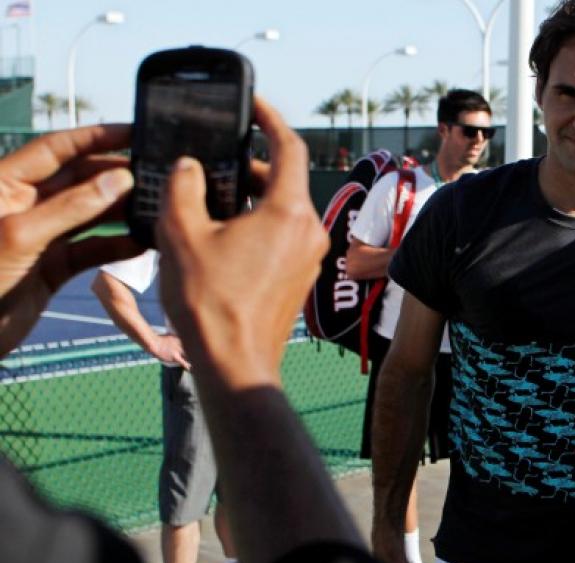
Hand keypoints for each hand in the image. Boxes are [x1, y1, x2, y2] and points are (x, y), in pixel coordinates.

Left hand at [0, 125, 140, 354]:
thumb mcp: (20, 236)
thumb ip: (72, 207)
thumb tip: (119, 180)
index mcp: (4, 184)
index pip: (55, 149)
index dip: (94, 137)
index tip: (133, 131)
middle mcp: (24, 205)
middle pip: (78, 178)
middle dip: (114, 174)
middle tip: (155, 174)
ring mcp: (40, 236)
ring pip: (89, 214)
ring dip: (121, 210)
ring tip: (155, 206)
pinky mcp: (52, 266)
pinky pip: (92, 249)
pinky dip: (117, 246)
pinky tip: (143, 242)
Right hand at [156, 98, 327, 389]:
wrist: (235, 363)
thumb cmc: (211, 303)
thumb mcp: (182, 235)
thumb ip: (183, 188)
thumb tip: (189, 167)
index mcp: (288, 212)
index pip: (290, 147)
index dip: (271, 120)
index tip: (254, 105)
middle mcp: (309, 230)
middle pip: (285, 180)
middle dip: (251, 167)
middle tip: (216, 163)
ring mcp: (310, 257)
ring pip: (284, 209)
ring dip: (252, 198)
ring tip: (212, 201)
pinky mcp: (302, 276)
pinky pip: (284, 236)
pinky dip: (260, 224)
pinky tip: (225, 236)